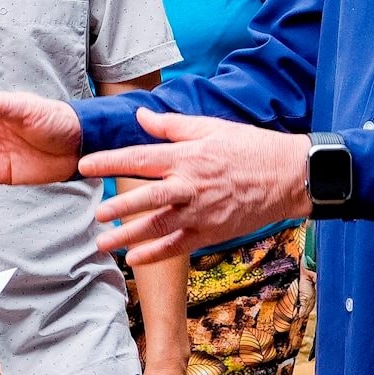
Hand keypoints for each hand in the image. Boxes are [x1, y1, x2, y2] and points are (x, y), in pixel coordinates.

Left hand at [79, 110, 310, 265]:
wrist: (288, 176)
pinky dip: (155, 254)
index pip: (139, 158)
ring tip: (103, 243)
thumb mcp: (211, 127)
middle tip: (95, 214)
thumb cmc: (250, 147)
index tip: (85, 165)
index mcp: (187, 157)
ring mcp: (200, 213)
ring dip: (128, 235)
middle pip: (145, 197)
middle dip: (117, 206)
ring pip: (157, 226)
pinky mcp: (211, 232)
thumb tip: (140, 116)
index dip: (109, 162)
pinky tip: (134, 259)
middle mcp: (190, 186)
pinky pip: (178, 245)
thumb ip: (172, 125)